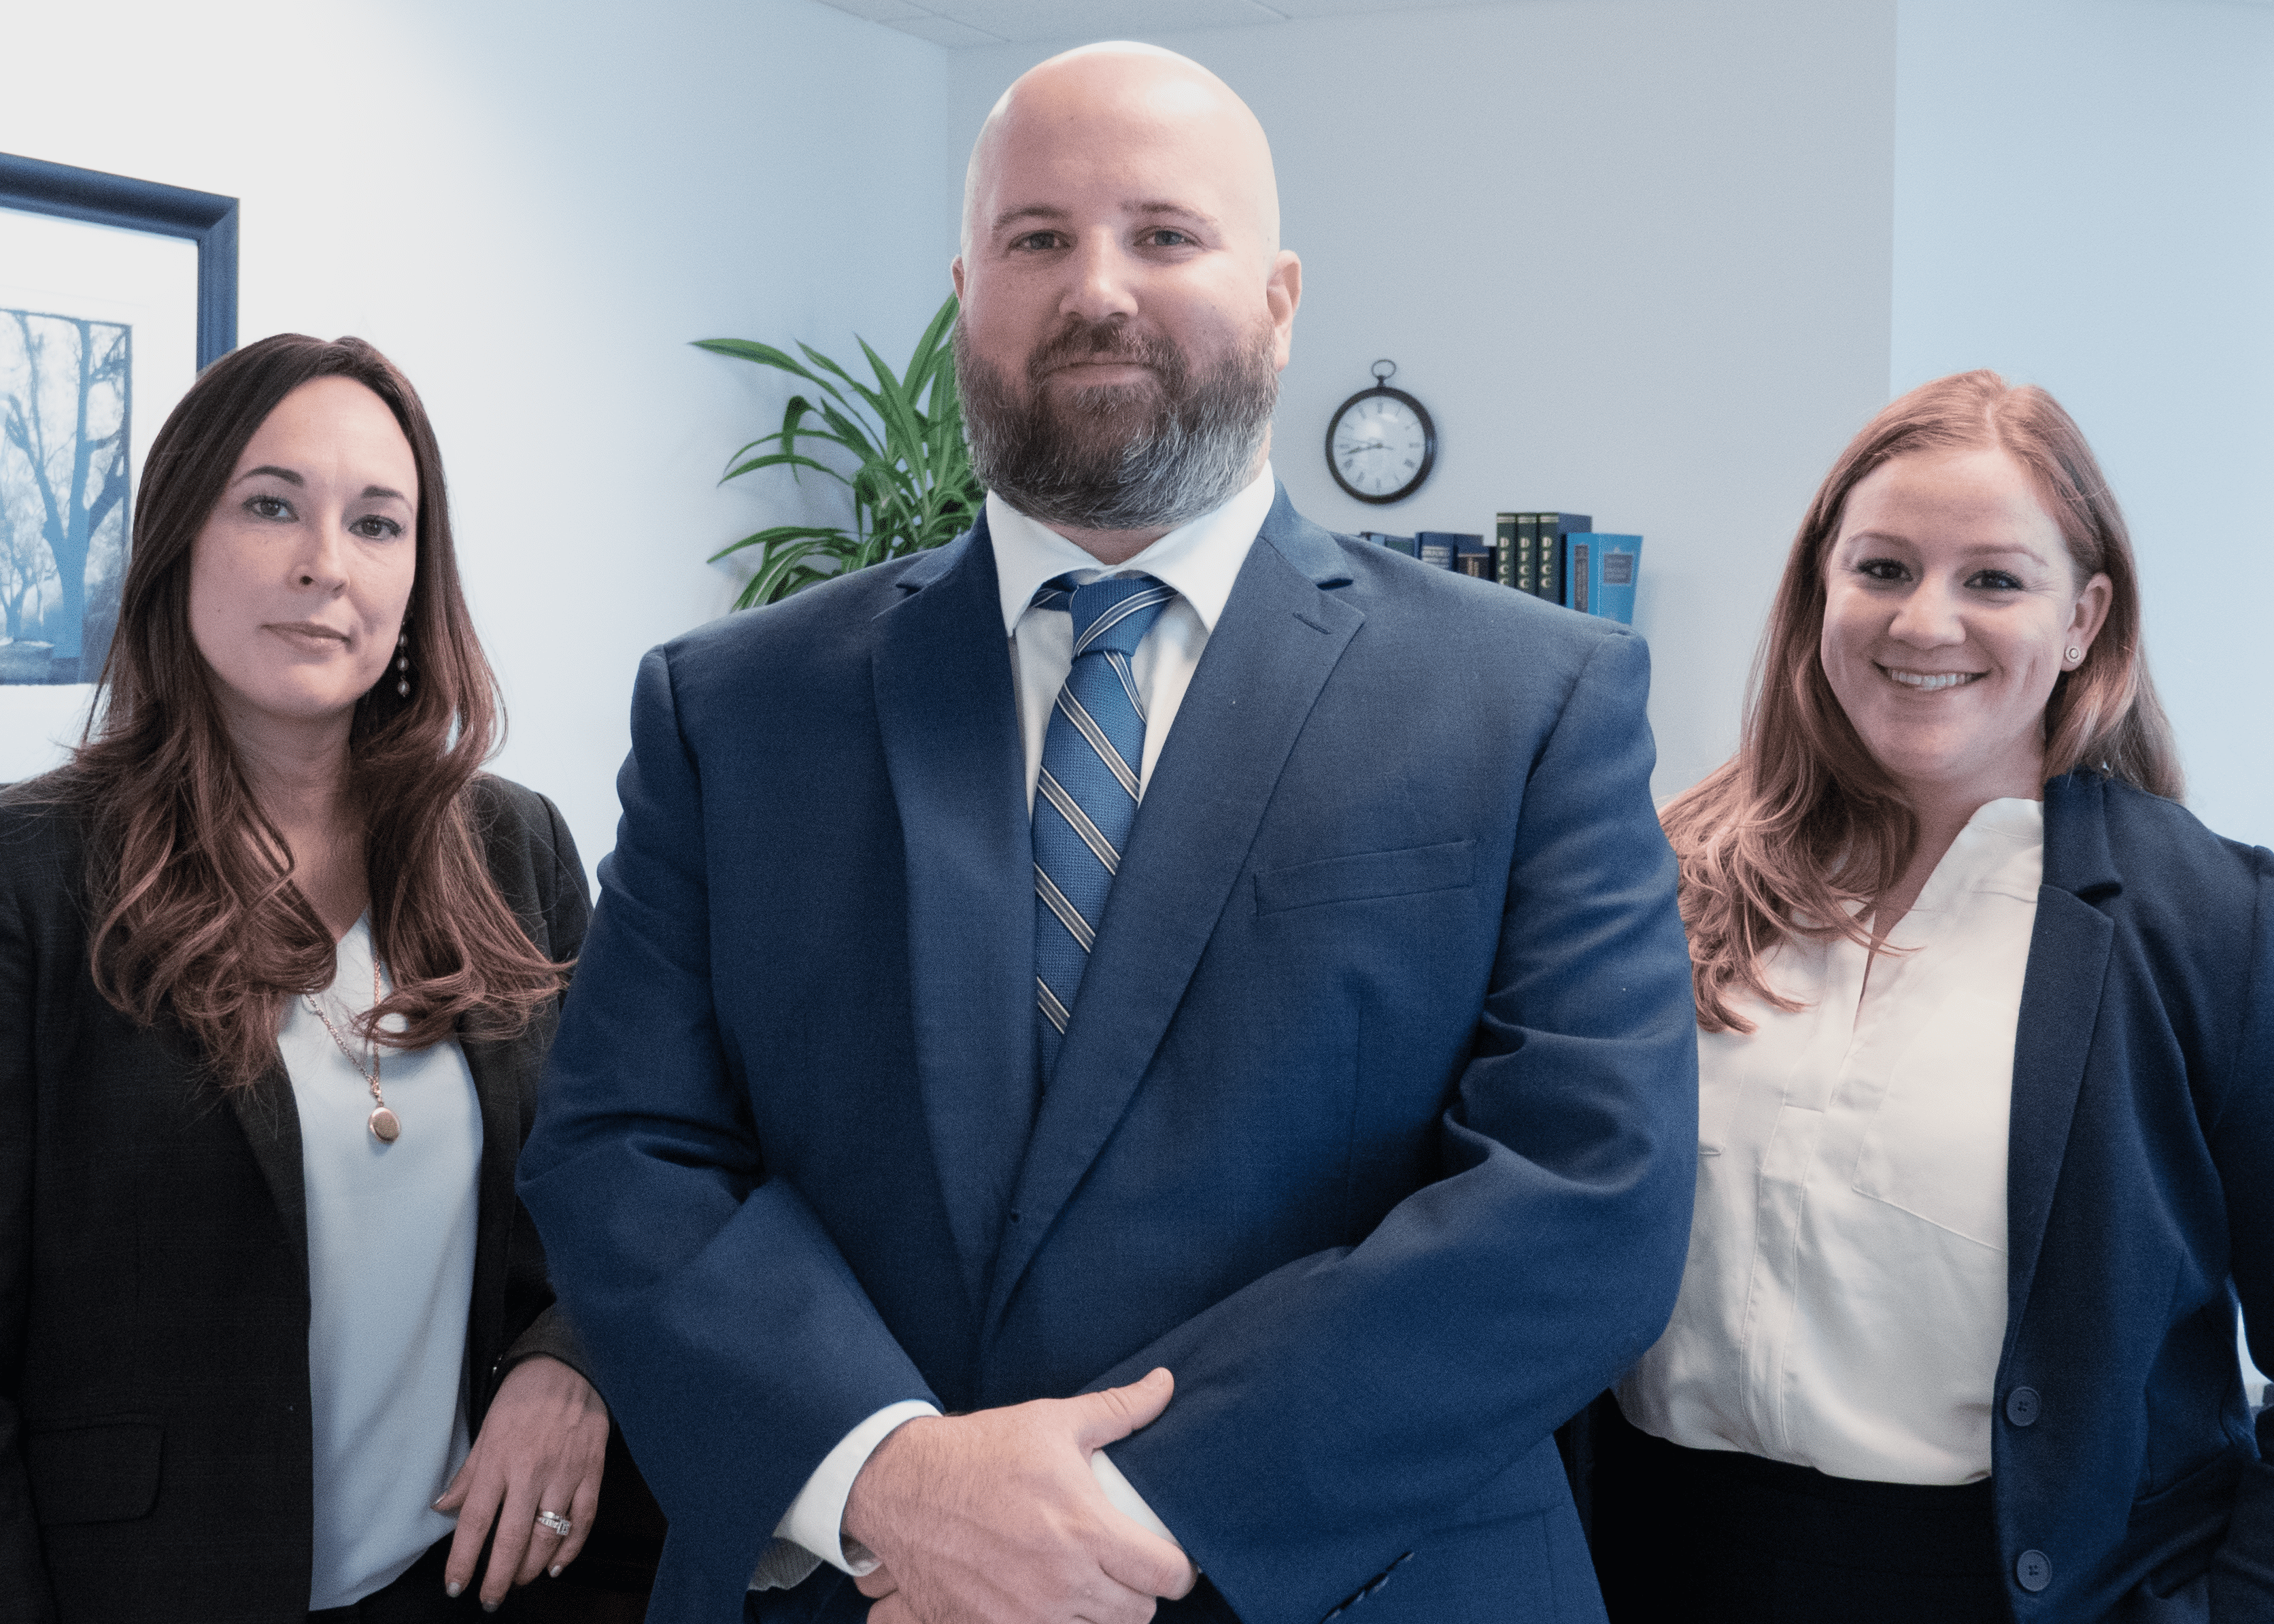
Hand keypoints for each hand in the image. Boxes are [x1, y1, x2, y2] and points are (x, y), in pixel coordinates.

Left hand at [434, 1354, 610, 1609]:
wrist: (570, 1364)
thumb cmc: (524, 1395)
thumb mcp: (487, 1430)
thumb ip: (467, 1474)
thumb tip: (442, 1508)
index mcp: (499, 1461)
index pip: (476, 1522)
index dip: (463, 1559)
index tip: (455, 1585)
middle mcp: (531, 1471)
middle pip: (511, 1539)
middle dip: (498, 1578)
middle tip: (489, 1598)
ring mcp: (565, 1473)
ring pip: (548, 1535)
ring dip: (530, 1567)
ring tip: (517, 1580)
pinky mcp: (591, 1471)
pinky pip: (583, 1520)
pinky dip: (570, 1549)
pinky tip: (556, 1565)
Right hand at [843, 1367, 1197, 1623]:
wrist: (903, 1486)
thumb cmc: (982, 1451)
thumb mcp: (1053, 1421)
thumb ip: (1118, 1409)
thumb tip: (1164, 1384)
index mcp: (1084, 1530)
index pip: (1164, 1576)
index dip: (1179, 1572)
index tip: (1171, 1560)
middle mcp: (1061, 1582)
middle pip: (1137, 1615)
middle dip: (1140, 1593)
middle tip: (1127, 1569)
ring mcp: (1024, 1616)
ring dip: (1101, 1614)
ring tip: (1090, 1585)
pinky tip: (1051, 1603)